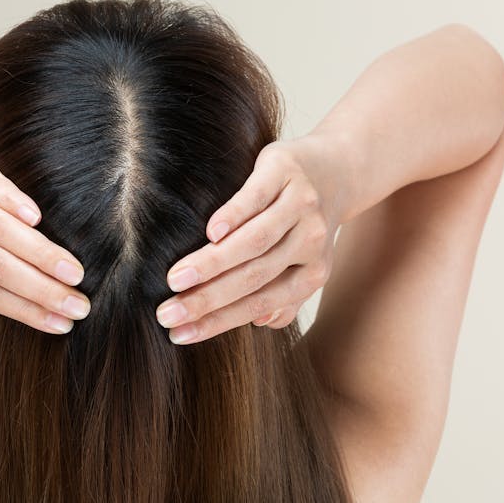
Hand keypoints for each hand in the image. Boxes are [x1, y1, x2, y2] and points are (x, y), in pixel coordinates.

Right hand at [154, 136, 343, 343]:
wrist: (336, 168)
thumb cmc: (303, 223)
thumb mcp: (303, 263)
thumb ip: (284, 298)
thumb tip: (259, 323)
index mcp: (312, 273)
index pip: (259, 304)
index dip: (217, 322)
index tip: (178, 334)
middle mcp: (310, 243)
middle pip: (253, 278)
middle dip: (206, 300)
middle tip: (166, 313)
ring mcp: (300, 206)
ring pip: (253, 242)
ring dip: (211, 263)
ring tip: (175, 279)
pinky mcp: (285, 172)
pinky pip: (256, 198)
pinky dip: (233, 217)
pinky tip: (209, 233)